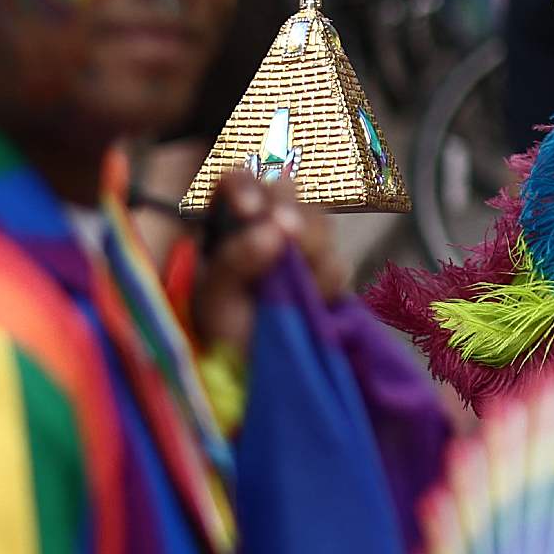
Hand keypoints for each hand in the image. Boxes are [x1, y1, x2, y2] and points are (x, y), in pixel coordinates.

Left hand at [186, 170, 341, 353]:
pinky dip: (325, 279)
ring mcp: (300, 249)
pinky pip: (338, 263)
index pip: (239, 182)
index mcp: (229, 223)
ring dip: (310, 244)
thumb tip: (274, 231)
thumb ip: (236, 259)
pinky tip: (312, 298)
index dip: (247, 185)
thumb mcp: (215, 297)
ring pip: (319, 222)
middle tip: (288, 231)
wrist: (252, 372)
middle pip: (287, 191)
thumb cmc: (222, 331)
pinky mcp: (327, 274)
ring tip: (295, 279)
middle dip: (289, 208)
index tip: (249, 209)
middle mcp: (266, 226)